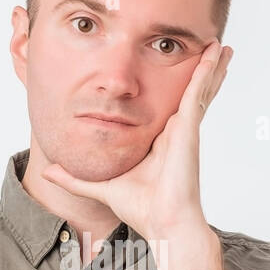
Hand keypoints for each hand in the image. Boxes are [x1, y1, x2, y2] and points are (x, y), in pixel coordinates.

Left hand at [40, 40, 233, 241]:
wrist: (164, 223)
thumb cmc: (143, 209)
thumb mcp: (101, 187)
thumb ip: (75, 179)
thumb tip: (48, 172)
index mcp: (161, 141)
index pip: (168, 105)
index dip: (174, 87)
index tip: (174, 69)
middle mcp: (176, 131)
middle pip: (190, 93)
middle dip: (200, 72)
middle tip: (211, 49)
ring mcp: (184, 128)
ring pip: (199, 88)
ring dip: (210, 66)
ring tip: (221, 46)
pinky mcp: (188, 128)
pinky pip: (198, 91)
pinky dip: (207, 71)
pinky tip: (215, 54)